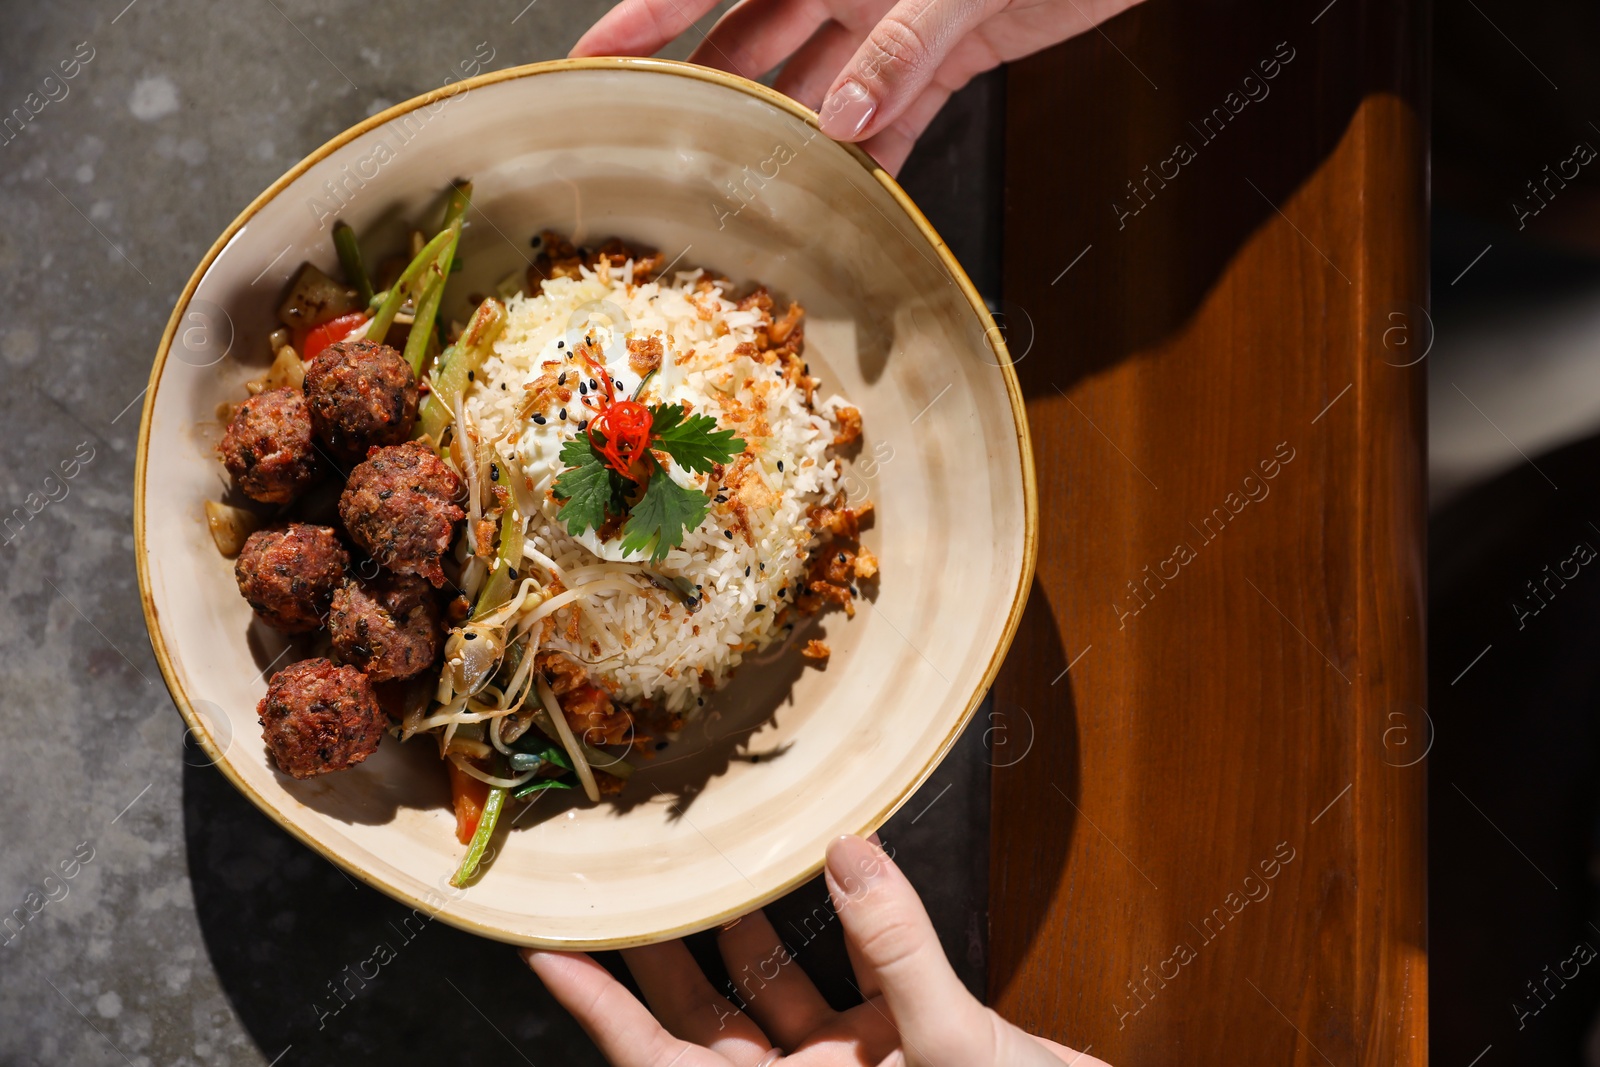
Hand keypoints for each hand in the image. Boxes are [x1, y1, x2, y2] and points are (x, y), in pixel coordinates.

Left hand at [523, 833, 1107, 1065]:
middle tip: (624, 882)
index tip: (548, 951)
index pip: (662, 1065)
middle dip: (662, 954)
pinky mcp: (893, 1052)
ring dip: (745, 933)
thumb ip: (901, 948)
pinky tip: (825, 877)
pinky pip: (845, 986)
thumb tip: (848, 852)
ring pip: (770, 1000)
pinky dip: (836, 934)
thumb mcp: (955, 1046)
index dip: (600, 1011)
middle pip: (702, 1027)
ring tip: (711, 861)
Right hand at [570, 0, 1145, 173]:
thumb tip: (836, 123)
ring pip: (819, 88)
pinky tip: (849, 195)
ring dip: (792, 138)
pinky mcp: (948, 52)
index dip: (645, 17)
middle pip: (753, 42)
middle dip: (711, 94)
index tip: (594, 59)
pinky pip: (895, 114)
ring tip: (753, 192)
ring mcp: (893, 20)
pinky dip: (874, 155)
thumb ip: (894, 47)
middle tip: (666, 151)